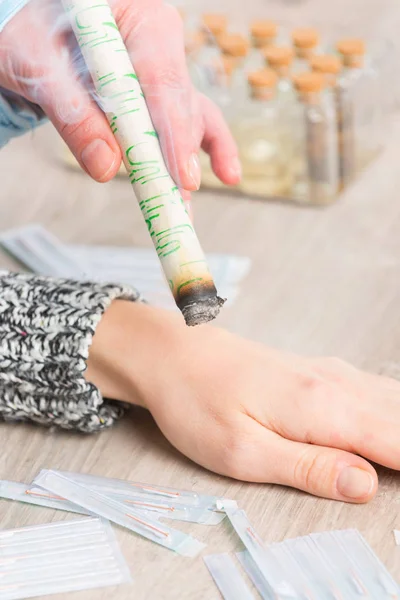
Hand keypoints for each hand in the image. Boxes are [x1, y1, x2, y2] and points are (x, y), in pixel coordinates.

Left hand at [0, 0, 239, 193]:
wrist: (30, 26)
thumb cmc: (32, 29)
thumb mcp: (37, 63)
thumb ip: (72, 113)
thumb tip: (107, 168)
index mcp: (139, 19)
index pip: (164, 81)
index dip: (175, 133)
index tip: (181, 176)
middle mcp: (160, 44)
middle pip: (178, 108)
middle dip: (178, 160)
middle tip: (176, 204)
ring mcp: (163, 71)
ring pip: (185, 122)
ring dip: (184, 168)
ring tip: (184, 211)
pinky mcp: (159, 96)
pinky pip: (190, 122)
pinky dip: (209, 149)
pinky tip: (225, 175)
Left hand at [87, 300, 399, 503]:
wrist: (174, 353)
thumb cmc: (197, 404)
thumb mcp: (243, 452)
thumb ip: (309, 469)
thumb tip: (367, 485)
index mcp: (323, 407)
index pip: (398, 442)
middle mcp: (336, 384)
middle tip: (392, 479)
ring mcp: (330, 373)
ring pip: (393, 403)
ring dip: (397, 434)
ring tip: (387, 462)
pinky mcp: (319, 373)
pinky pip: (374, 392)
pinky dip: (390, 416)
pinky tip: (384, 430)